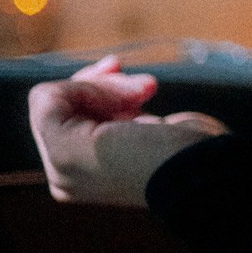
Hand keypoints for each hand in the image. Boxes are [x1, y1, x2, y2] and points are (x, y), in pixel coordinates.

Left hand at [27, 55, 228, 206]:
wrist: (205, 166)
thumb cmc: (143, 159)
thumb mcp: (76, 146)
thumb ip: (46, 116)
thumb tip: (49, 93)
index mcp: (60, 167)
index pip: (48, 104)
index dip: (81, 89)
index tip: (117, 93)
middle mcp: (80, 158)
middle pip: (73, 97)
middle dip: (105, 86)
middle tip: (142, 89)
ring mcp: (110, 145)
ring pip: (97, 93)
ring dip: (123, 85)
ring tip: (149, 88)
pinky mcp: (137, 133)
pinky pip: (119, 97)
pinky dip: (134, 88)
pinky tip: (149, 90)